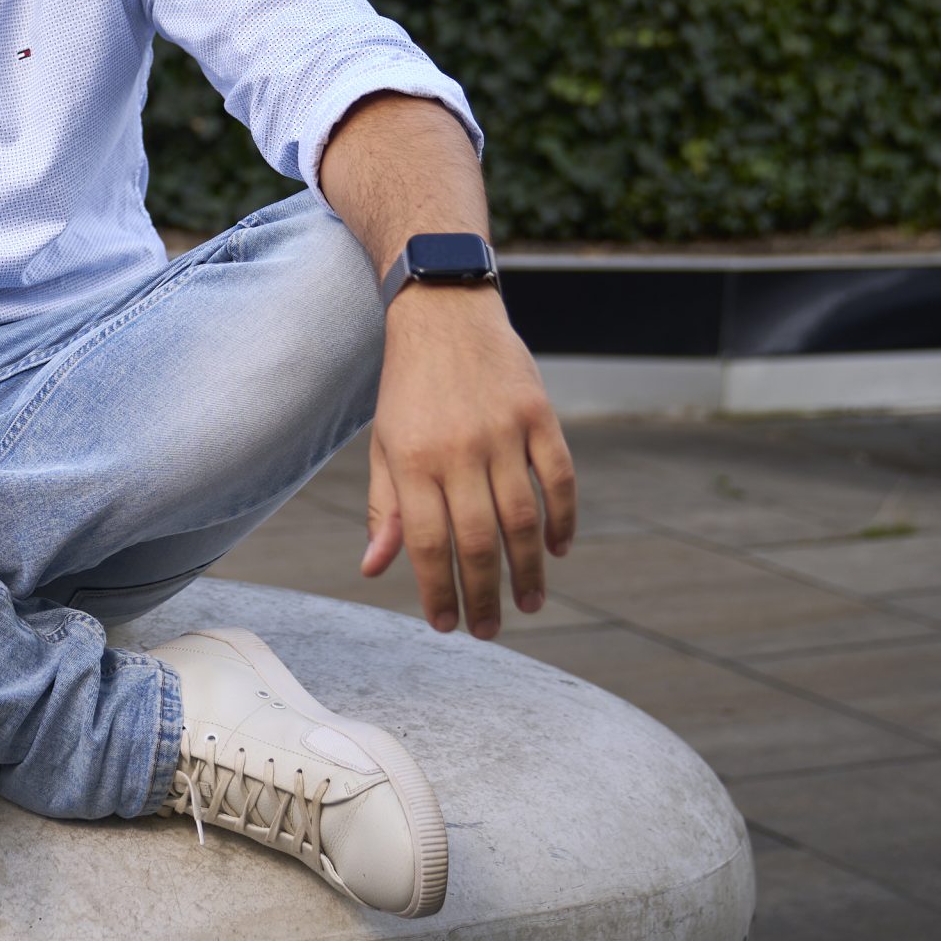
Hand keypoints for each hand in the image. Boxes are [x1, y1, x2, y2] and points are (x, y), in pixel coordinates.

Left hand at [358, 288, 576, 638]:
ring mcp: (502, 430)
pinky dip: (564, 519)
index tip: (447, 624)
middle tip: (489, 629)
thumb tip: (376, 569)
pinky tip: (558, 550)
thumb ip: (384, 507)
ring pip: (524, 519)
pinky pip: (560, 478)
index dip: (438, 591)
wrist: (442, 311)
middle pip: (479, 540)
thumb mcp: (384, 443)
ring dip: (528, 570)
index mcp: (412, 459)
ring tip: (529, 603)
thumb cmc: (408, 388)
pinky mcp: (538, 413)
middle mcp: (458, 448)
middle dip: (485, 595)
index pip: (426, 543)